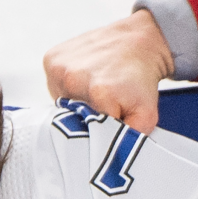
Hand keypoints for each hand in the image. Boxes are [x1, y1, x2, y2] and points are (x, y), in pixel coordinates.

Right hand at [44, 8, 172, 133]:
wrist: (138, 42)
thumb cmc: (141, 79)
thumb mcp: (146, 115)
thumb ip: (130, 140)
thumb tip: (111, 156)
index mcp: (99, 93)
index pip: (91, 130)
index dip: (102, 128)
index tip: (113, 116)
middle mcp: (74, 78)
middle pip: (73, 116)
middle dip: (89, 115)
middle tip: (107, 100)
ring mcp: (59, 67)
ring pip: (62, 102)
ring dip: (77, 101)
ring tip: (96, 88)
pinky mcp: (51, 59)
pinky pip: (54, 86)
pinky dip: (68, 86)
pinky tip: (86, 77)